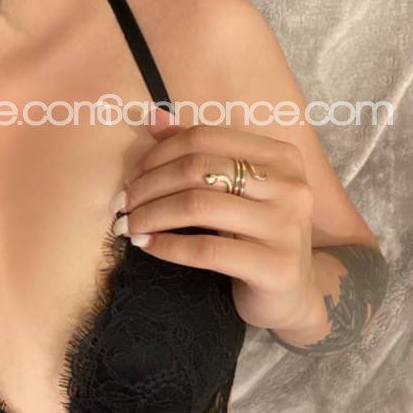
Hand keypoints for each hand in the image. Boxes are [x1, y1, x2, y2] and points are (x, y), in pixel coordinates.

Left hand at [111, 107, 322, 332]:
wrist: (291, 293)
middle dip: (148, 185)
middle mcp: (290, 185)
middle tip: (122, 204)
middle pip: (198, 169)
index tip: (132, 176)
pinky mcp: (276, 266)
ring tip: (128, 226)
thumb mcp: (233, 190)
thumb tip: (153, 119)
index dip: (159, 153)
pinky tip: (146, 246)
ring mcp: (287, 226)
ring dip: (150, 215)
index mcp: (279, 156)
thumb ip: (198, 153)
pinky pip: (206, 250)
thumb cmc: (255, 235)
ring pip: (198, 206)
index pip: (205, 138)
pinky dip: (167, 246)